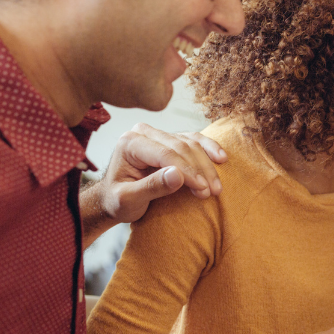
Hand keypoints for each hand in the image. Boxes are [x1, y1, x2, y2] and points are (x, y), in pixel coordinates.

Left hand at [81, 124, 226, 244]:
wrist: (112, 199)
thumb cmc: (117, 201)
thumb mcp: (128, 200)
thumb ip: (151, 187)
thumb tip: (178, 175)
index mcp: (130, 142)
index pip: (166, 153)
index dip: (187, 171)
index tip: (202, 190)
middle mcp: (144, 133)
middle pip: (181, 147)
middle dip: (199, 170)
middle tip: (211, 192)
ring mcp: (159, 134)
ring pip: (191, 144)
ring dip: (207, 165)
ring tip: (216, 187)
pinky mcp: (170, 139)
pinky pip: (195, 140)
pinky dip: (209, 149)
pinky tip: (221, 159)